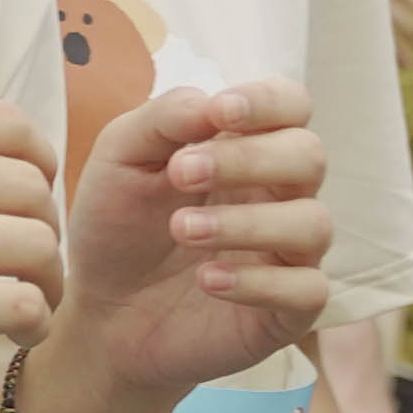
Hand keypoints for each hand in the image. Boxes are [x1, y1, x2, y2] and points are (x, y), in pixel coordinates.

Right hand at [0, 95, 63, 395]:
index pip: (11, 127)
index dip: (38, 166)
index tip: (25, 200)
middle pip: (32, 190)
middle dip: (43, 230)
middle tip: (26, 265)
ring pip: (36, 247)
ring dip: (45, 281)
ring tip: (26, 304)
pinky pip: (16, 304)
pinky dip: (29, 322)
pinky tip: (9, 336)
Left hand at [43, 81, 332, 406]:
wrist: (99, 310)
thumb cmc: (117, 224)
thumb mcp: (120, 159)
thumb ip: (163, 119)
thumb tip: (213, 102)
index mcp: (245, 147)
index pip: (292, 105)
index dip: (269, 101)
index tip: (221, 114)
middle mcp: (278, 194)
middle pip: (309, 156)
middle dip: (248, 159)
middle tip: (181, 174)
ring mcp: (288, 252)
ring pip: (313, 223)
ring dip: (247, 223)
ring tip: (182, 230)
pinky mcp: (287, 309)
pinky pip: (307, 289)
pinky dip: (259, 283)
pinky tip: (207, 280)